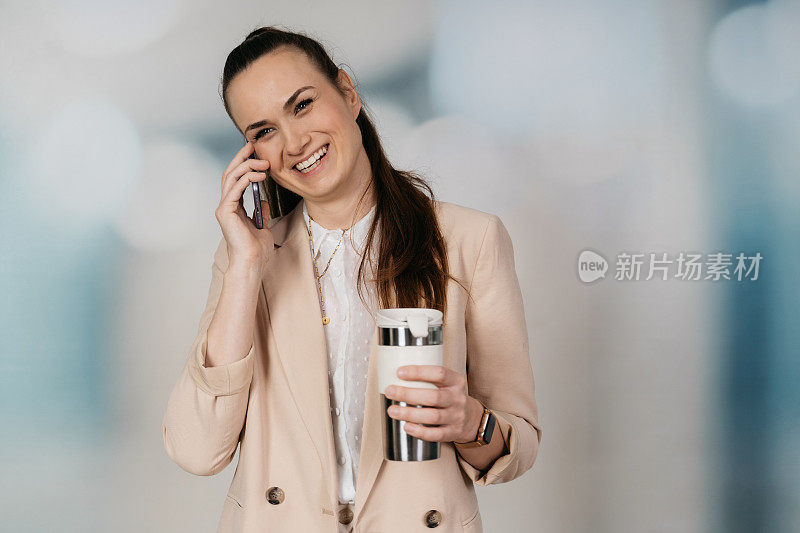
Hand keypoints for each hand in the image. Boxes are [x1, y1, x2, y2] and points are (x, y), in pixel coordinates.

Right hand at [215, 141, 273, 268]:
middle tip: (252, 146)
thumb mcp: (262, 225)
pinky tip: (259, 175)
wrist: (252, 261)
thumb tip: (263, 200)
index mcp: (233, 208)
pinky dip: (246, 179)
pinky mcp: (225, 211)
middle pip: (230, 174)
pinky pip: (235, 189)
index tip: (253, 152)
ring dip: (247, 166)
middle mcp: (226, 205)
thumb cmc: (256, 249)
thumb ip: (261, 211)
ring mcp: (224, 208)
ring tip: (263, 162)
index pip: (235, 180)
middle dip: (241, 158)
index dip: (243, 164)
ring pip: (231, 178)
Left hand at [384, 365, 483, 442]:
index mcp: (456, 382)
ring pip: (432, 416)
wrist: (471, 418)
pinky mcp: (452, 432)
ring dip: (409, 413)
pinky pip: (435, 434)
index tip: (400, 372)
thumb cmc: (450, 397)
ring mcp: (456, 417)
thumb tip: (396, 374)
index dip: (419, 372)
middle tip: (390, 391)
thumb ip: (429, 378)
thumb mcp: (448, 383)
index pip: (439, 373)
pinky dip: (419, 431)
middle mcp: (457, 399)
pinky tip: (407, 426)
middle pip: (433, 396)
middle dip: (408, 394)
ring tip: (393, 410)